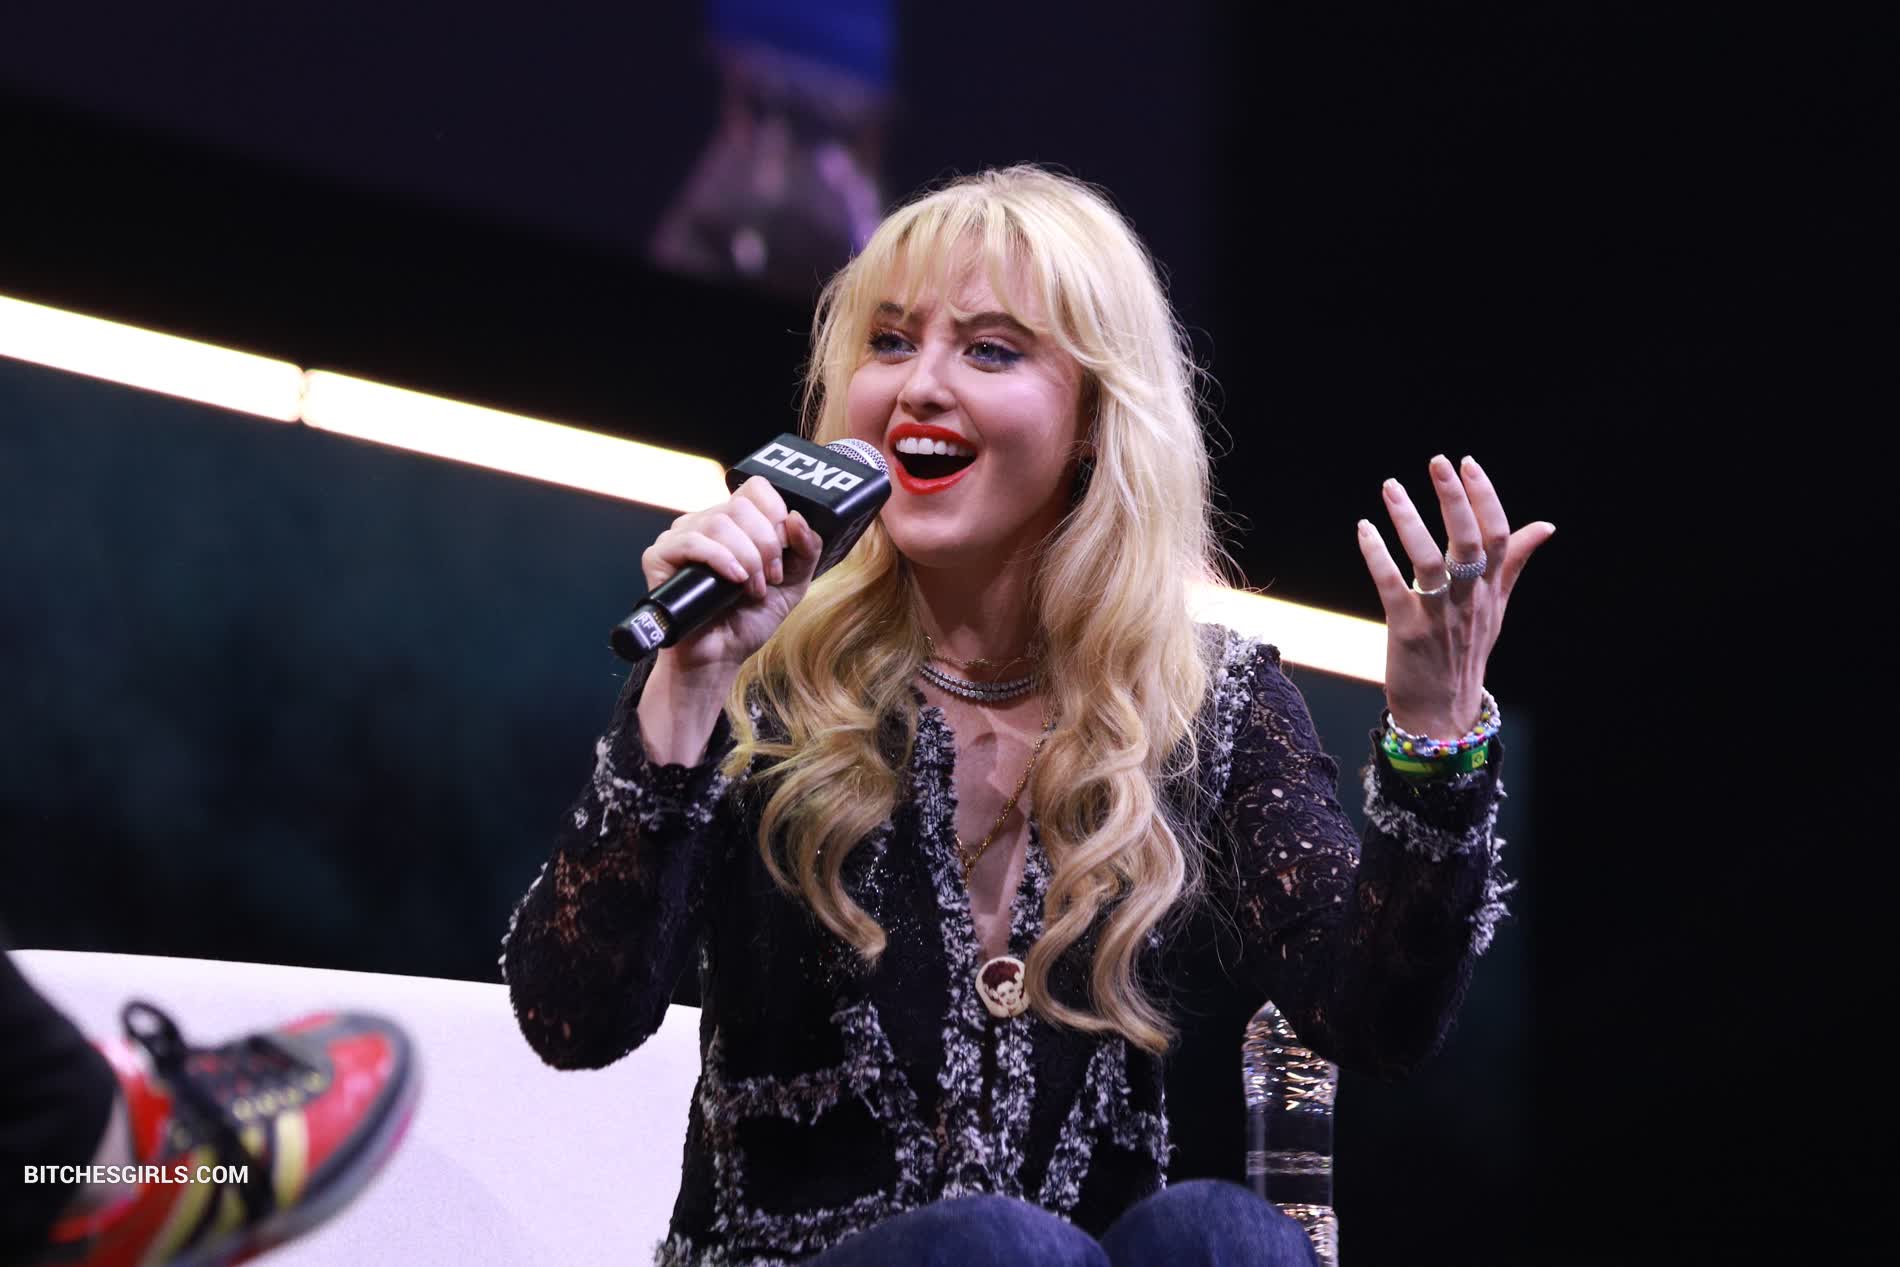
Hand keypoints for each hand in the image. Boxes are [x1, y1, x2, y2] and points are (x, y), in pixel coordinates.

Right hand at [640, 475, 824, 676]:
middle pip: (741, 506)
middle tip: (768, 578)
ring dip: (746, 558)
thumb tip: (798, 518)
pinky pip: (691, 541)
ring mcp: (681, 537)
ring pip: (719, 522)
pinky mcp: (659, 556)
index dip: (776, 514)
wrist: (719, 657)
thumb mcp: (792, 584)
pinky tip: (734, 579)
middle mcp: (706, 523)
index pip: (756, 489)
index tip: (784, 550)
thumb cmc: (748, 620)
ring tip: (751, 588)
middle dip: (766, 545)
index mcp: (736, 523)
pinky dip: (720, 559)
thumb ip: (806, 550)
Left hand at [1356, 454, 1553, 740]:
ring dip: (1409, 522)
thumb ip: (1513, 563)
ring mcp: (1439, 616)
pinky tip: (1364, 530)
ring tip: (1391, 487)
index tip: (1468, 463)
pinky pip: (1393, 587)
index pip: (1497, 536)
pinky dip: (1377, 557)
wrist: (1443, 712)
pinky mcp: (1407, 631)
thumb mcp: (1496, 607)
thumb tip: (1545, 526)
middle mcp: (1469, 599)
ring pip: (1429, 561)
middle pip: (1468, 542)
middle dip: (1454, 499)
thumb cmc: (1467, 653)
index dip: (1485, 498)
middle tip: (1437, 462)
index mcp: (1490, 590)